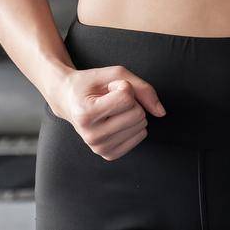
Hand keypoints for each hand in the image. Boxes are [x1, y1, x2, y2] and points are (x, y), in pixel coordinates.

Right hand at [49, 66, 167, 161]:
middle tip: (109, 98)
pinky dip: (133, 124)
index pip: (126, 97)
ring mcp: (98, 148)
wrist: (68, 99)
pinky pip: (140, 136)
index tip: (107, 87)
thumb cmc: (91, 84)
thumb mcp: (114, 75)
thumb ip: (142, 88)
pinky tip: (115, 120)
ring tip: (111, 108)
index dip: (123, 86)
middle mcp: (90, 135)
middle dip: (130, 100)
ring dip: (131, 112)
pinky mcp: (108, 154)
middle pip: (137, 113)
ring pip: (140, 125)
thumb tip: (161, 112)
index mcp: (85, 114)